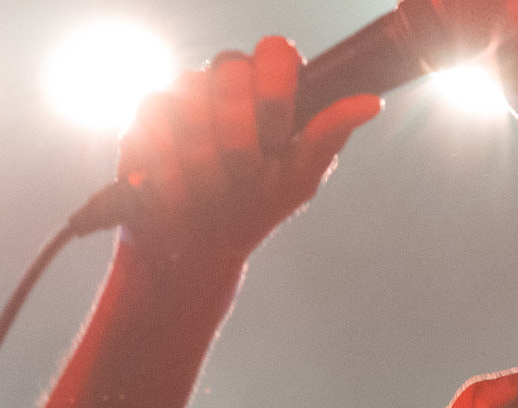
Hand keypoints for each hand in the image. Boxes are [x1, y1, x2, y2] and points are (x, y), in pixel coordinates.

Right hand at [117, 36, 381, 274]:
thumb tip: (372, 103)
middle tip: (243, 175)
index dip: (273, 90)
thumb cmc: (253, 206)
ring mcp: (182, 94)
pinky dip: (170, 168)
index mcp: (268, 87)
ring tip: (212, 193)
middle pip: (229, 68)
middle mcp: (225, 81)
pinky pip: (154, 123)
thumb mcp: (296, 179)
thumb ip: (326, 137)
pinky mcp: (145, 117)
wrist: (199, 246)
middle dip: (238, 133)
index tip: (275, 137)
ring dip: (205, 160)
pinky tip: (179, 196)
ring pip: (190, 99)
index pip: (275, 50)